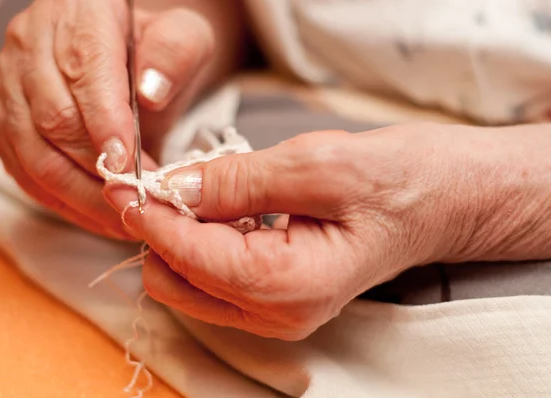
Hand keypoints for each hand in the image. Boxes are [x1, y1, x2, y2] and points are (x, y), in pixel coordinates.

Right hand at [0, 0, 214, 238]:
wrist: (126, 54)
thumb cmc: (156, 50)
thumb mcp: (185, 37)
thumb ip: (176, 53)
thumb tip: (151, 90)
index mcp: (79, 14)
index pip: (85, 72)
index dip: (106, 124)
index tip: (132, 165)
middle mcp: (33, 44)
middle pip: (54, 120)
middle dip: (99, 172)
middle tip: (140, 201)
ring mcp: (10, 84)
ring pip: (34, 154)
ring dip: (81, 197)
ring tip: (124, 220)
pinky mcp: (3, 121)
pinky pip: (23, 171)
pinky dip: (61, 202)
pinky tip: (98, 218)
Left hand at [104, 125, 481, 339]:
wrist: (439, 200)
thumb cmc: (396, 181)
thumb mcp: (317, 164)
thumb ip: (238, 180)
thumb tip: (173, 187)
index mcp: (289, 284)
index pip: (189, 255)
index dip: (149, 215)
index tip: (123, 180)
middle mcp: (278, 313)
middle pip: (178, 281)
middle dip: (158, 230)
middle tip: (161, 179)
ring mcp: (276, 311)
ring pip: (190, 283)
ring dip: (177, 235)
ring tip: (193, 187)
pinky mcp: (276, 297)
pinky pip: (215, 277)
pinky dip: (200, 241)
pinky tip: (217, 205)